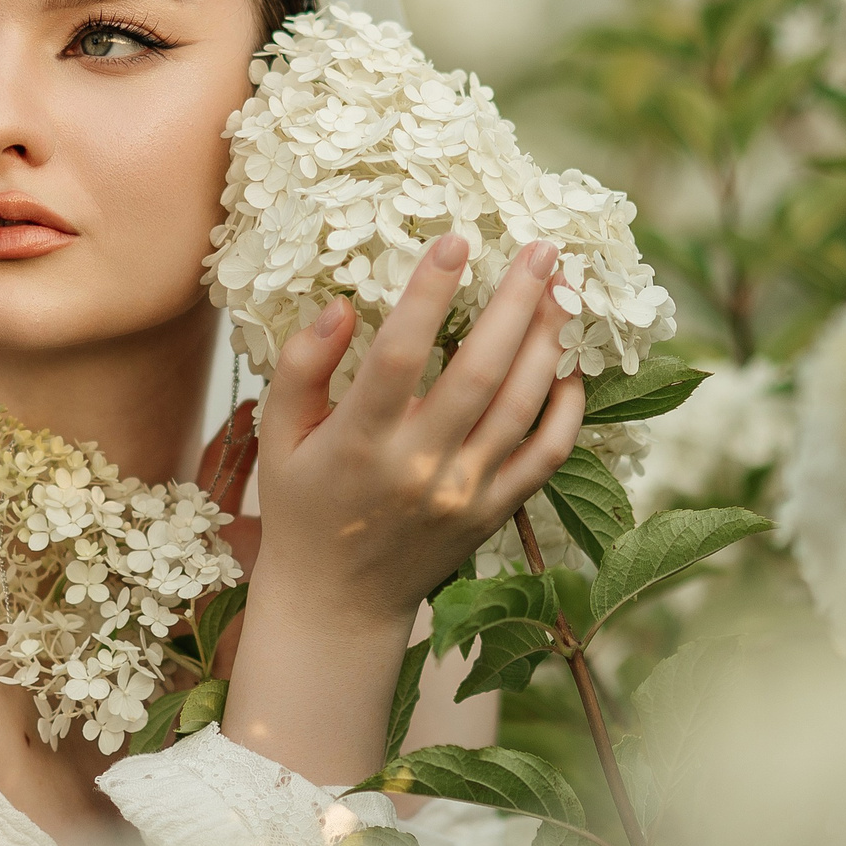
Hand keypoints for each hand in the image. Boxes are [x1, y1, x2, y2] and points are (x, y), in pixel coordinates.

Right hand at [252, 233, 586, 636]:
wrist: (338, 605)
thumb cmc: (303, 510)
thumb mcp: (278, 438)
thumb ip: (301, 369)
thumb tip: (342, 307)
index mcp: (358, 443)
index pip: (400, 355)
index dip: (429, 294)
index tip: (456, 240)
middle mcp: (419, 468)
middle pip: (479, 371)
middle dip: (515, 302)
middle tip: (542, 249)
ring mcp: (464, 493)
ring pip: (522, 406)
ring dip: (548, 342)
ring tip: (562, 292)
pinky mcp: (494, 514)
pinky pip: (546, 457)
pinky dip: (566, 410)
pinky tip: (568, 367)